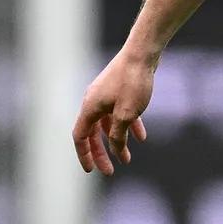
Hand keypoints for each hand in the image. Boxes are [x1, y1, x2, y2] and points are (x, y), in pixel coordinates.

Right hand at [73, 49, 155, 175]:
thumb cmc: (133, 82)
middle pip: (93, 134)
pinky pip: (120, 113)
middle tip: (110, 170)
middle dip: (101, 153)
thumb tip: (116, 150)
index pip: (80, 137)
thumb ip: (119, 136)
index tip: (91, 170)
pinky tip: (142, 137)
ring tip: (128, 157)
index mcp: (90, 108)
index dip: (84, 155)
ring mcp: (106, 95)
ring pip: (107, 124)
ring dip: (117, 141)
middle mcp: (94, 102)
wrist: (143, 53)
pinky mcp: (119, 90)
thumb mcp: (126, 115)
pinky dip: (128, 125)